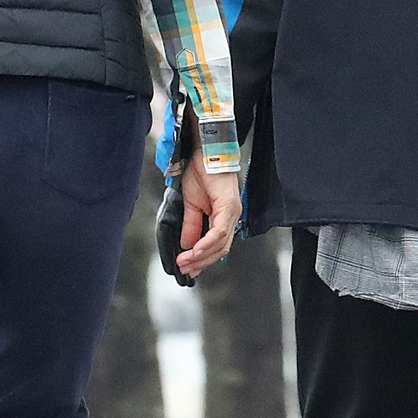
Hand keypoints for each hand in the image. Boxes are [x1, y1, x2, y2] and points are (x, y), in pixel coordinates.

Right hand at [176, 148, 241, 277]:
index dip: (203, 260)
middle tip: (184, 269)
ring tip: (184, 262)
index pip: (217, 246)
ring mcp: (233, 211)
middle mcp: (232, 215)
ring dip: (201, 256)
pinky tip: (195, 251)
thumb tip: (187, 246)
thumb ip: (191, 226)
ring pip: (220, 244)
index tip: (188, 269)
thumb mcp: (192, 204)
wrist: (203, 149)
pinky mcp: (229, 205)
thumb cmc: (200, 171)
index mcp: (224, 215)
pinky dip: (207, 244)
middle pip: (220, 249)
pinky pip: (219, 231)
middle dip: (201, 262)